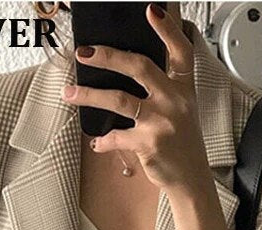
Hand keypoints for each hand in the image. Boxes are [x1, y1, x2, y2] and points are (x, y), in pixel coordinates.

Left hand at [61, 3, 211, 193]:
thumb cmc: (184, 144)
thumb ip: (164, 88)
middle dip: (107, 56)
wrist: (191, 180)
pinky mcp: (148, 143)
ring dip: (89, 95)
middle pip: (140, 66)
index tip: (151, 10)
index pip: (181, 51)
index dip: (167, 29)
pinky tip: (97, 141)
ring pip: (118, 99)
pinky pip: (116, 136)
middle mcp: (175, 101)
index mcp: (184, 89)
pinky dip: (103, 140)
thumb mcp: (183, 110)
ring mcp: (161, 122)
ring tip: (69, 93)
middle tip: (84, 53)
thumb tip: (128, 66)